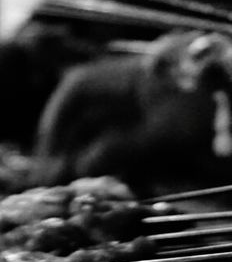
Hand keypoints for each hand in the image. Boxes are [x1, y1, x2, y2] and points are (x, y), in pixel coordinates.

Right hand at [35, 45, 227, 184]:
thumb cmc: (220, 116)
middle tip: (55, 180)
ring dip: (92, 158)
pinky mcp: (175, 127)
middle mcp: (144, 86)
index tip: (47, 155)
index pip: (78, 89)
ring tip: (78, 187)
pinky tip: (114, 185)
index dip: (55, 120)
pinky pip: (134, 144)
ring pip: (109, 130)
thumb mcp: (170, 136)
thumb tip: (78, 168)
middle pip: (90, 112)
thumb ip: (119, 150)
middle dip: (70, 145)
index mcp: (139, 73)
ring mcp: (159, 106)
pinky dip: (120, 163)